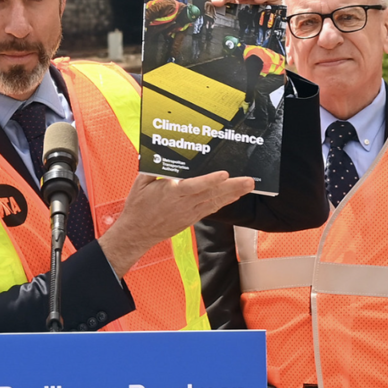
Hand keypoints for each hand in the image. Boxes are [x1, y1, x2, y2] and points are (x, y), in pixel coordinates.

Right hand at [98, 172, 253, 276]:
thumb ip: (154, 169)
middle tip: (249, 181)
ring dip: (233, 193)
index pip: (194, 185)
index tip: (224, 174)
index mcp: (171, 193)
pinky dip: (224, 202)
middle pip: (212, 193)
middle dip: (232, 187)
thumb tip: (165, 155)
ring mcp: (190, 212)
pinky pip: (211, 208)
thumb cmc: (138, 207)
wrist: (137, 232)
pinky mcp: (192, 218)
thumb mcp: (141, 183)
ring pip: (215, 201)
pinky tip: (235, 196)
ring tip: (249, 186)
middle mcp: (184, 204)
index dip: (210, 180)